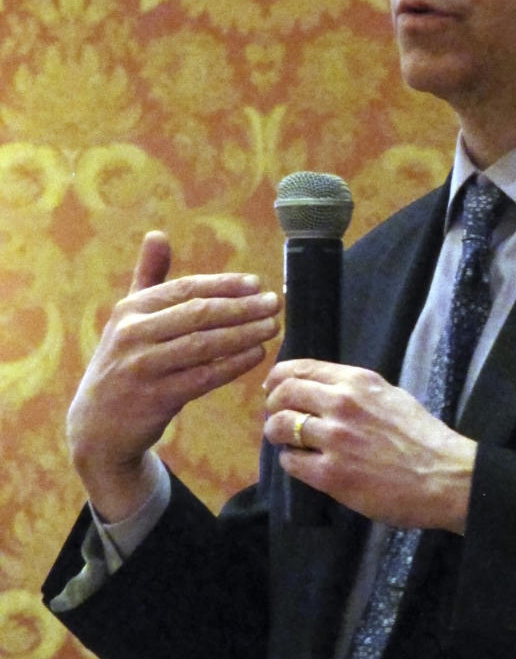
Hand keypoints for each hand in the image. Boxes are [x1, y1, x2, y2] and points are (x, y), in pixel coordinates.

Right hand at [67, 231, 279, 521]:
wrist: (98, 425)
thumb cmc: (124, 362)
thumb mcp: (128, 319)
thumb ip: (148, 277)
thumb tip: (157, 234)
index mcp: (130, 309)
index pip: (185, 289)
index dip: (224, 285)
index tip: (256, 284)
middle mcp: (133, 334)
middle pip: (198, 314)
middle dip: (241, 307)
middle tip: (274, 304)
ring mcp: (143, 367)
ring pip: (203, 345)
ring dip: (243, 334)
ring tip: (273, 327)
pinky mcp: (156, 398)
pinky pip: (203, 377)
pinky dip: (233, 365)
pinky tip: (257, 355)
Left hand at [262, 360, 476, 533]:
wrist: (443, 476)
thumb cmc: (422, 437)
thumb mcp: (391, 395)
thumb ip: (356, 390)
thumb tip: (324, 391)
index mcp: (357, 381)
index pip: (300, 369)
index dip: (277, 378)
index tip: (272, 388)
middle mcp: (341, 404)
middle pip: (283, 394)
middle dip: (273, 405)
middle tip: (277, 418)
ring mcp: (334, 440)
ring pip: (281, 426)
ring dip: (277, 434)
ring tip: (287, 442)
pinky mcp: (330, 474)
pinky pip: (291, 462)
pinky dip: (291, 462)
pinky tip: (304, 465)